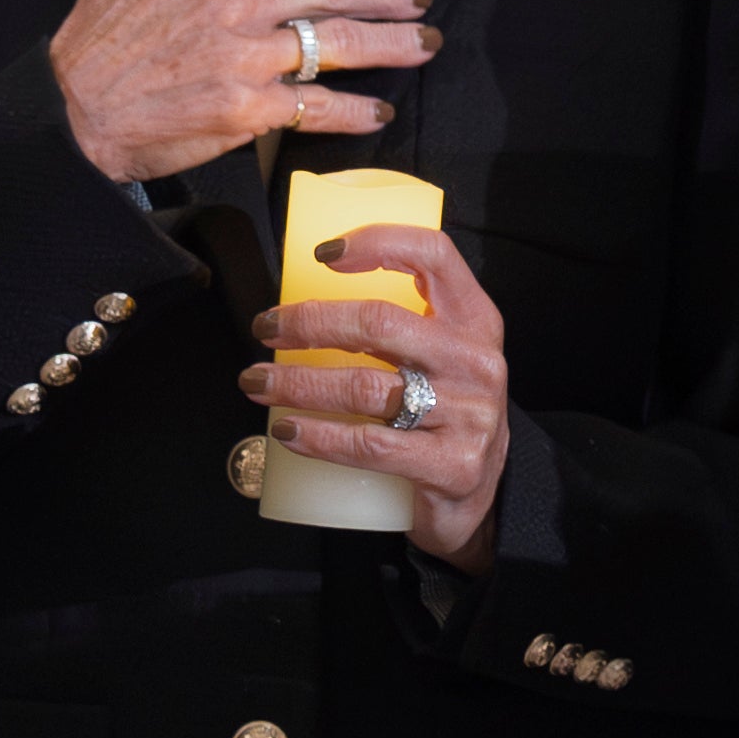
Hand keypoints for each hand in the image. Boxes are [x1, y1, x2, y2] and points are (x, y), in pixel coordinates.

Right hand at [52, 0, 438, 185]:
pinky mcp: (246, 110)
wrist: (71, 112)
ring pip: (338, 43)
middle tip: (419, 0)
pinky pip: (316, 107)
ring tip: (423, 45)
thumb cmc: (95, 40)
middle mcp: (236, 5)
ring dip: (391, 44)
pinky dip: (354, 111)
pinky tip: (378, 112)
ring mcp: (245, 59)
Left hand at [246, 222, 511, 566]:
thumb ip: (401, 325)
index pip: (433, 255)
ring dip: (295, 382)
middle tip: (266, 329)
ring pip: (362, 387)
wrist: (481, 496)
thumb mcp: (444, 357)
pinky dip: (317, 436)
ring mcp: (467, 415)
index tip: (324, 253)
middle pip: (378, 323)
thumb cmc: (446, 414)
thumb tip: (310, 305)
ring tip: (256, 382)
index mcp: (475, 320)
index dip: (377, 241)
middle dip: (308, 322)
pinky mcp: (450, 465)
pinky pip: (368, 444)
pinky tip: (286, 430)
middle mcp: (474, 361)